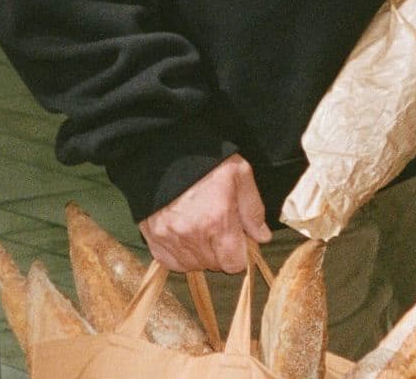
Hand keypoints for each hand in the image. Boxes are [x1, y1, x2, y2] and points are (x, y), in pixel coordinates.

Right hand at [139, 153, 270, 273]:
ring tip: (201, 228)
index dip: (239, 253)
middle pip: (214, 265)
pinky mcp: (153, 237)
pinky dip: (180, 255)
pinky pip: (170, 263)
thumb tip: (262, 237)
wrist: (166, 149)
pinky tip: (185, 236)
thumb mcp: (239, 174)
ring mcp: (170, 238)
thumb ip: (253, 209)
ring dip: (200, 254)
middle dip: (220, 251)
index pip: (234, 263)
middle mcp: (193, 234)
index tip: (237, 238)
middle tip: (218, 227)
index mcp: (219, 219)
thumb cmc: (207, 159)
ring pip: (192, 266)